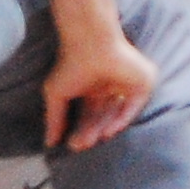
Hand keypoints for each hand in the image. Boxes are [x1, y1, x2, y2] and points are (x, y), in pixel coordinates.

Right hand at [40, 22, 155, 153]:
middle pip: (103, 116)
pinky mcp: (141, 83)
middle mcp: (110, 86)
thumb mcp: (58, 94)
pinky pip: (133, 106)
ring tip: (94, 140)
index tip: (72, 145)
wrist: (90, 42)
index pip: (89, 115)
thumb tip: (49, 144)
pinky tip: (109, 131)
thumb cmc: (71, 63)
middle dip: (92, 132)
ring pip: (117, 113)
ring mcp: (126, 84)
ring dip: (105, 129)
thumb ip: (54, 119)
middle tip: (81, 145)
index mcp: (93, 86)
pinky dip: (122, 119)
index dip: (81, 130)